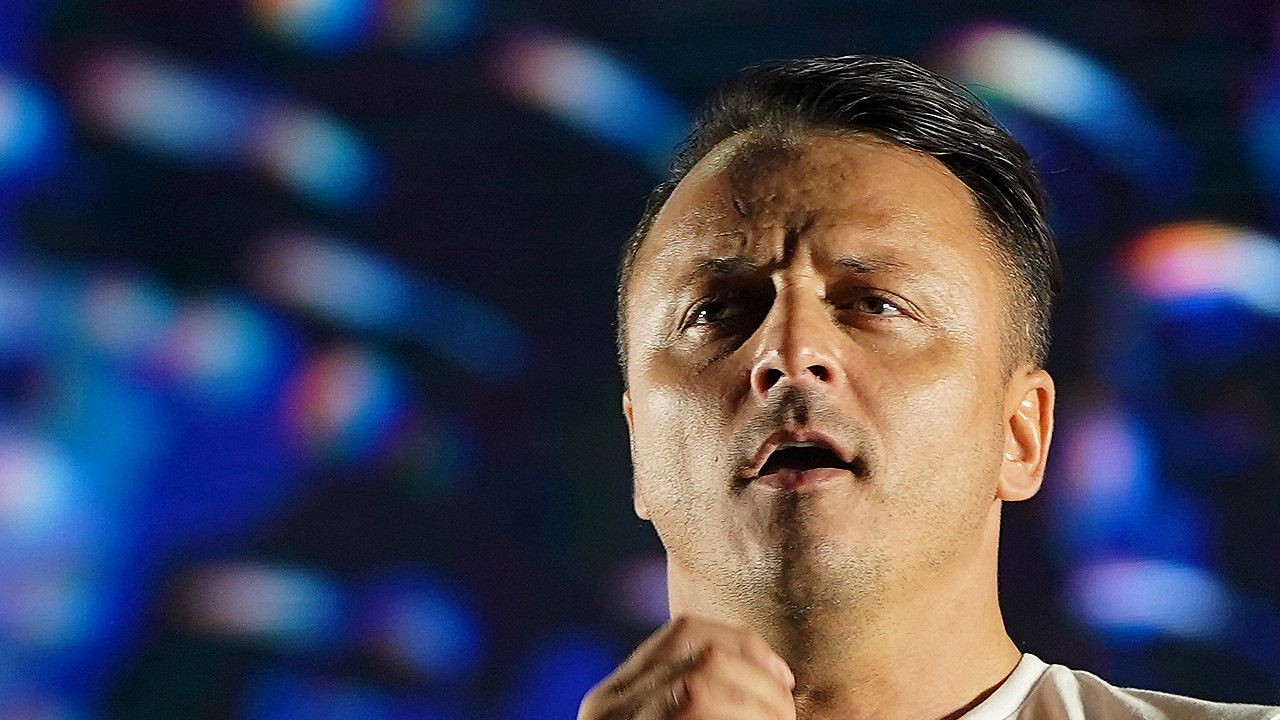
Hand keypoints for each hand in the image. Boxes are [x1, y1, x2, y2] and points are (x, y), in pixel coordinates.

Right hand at [578, 615, 796, 718]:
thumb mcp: (667, 718)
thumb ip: (686, 700)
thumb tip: (768, 680)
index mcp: (613, 697)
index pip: (681, 632)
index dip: (741, 642)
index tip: (782, 676)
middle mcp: (604, 706)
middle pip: (701, 654)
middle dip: (759, 678)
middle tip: (787, 712)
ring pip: (703, 680)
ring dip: (758, 703)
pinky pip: (694, 704)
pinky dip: (741, 717)